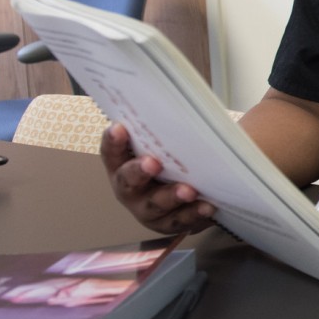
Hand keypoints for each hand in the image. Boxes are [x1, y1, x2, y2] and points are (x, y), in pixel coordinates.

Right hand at [100, 123, 214, 233]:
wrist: (189, 192)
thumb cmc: (171, 159)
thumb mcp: (165, 143)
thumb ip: (166, 127)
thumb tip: (182, 95)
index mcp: (122, 164)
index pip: (111, 152)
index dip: (113, 141)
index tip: (119, 128)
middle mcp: (129, 189)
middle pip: (127, 181)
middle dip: (138, 172)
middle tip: (153, 163)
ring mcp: (147, 209)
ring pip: (155, 205)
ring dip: (171, 197)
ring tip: (189, 190)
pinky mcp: (168, 224)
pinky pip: (180, 220)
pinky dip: (194, 214)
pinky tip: (207, 206)